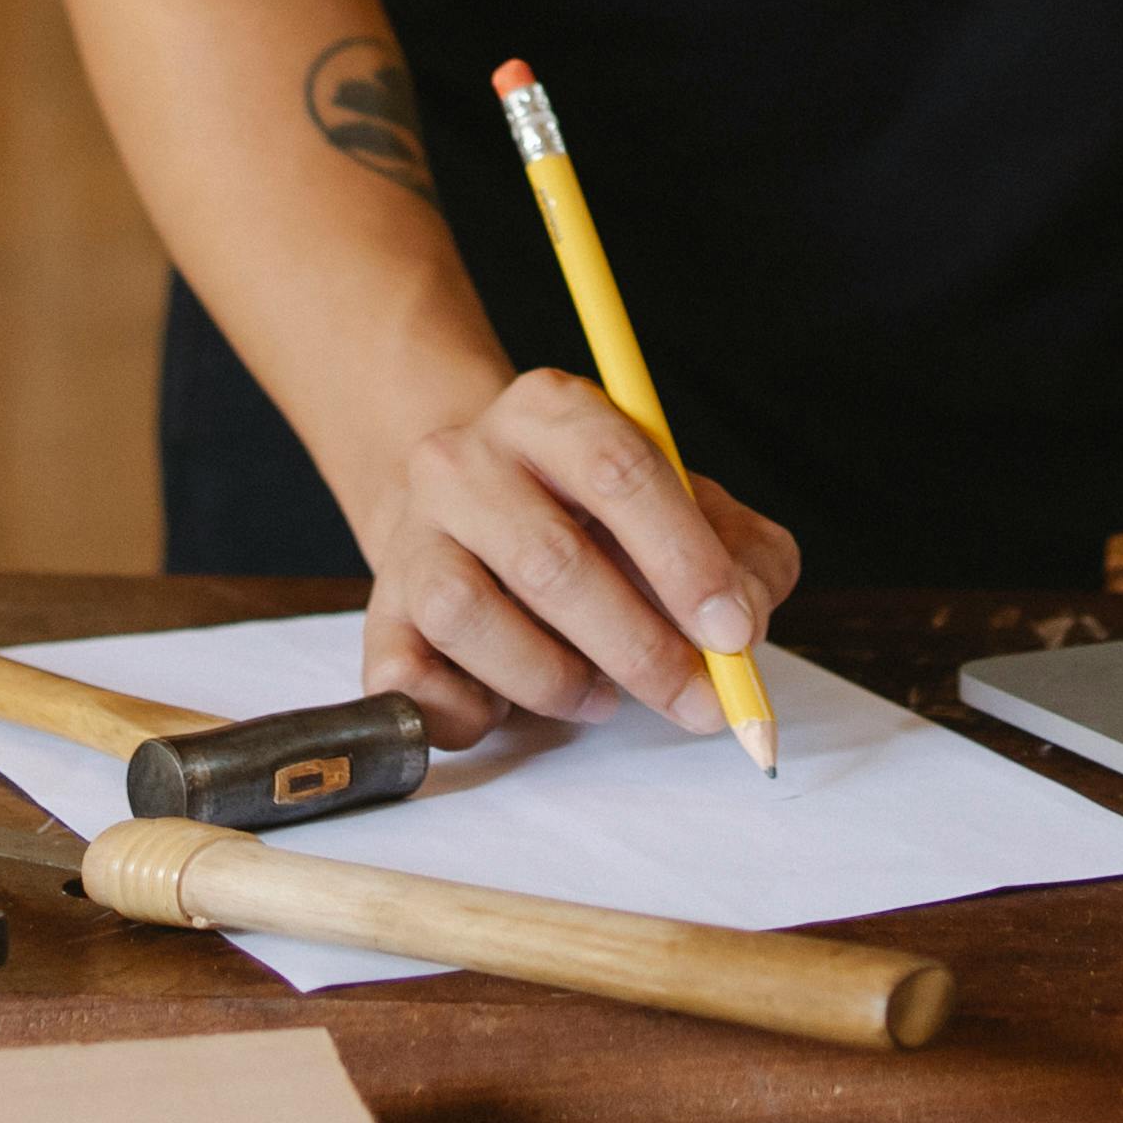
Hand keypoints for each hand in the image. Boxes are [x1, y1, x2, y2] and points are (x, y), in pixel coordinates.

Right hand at [355, 368, 802, 747]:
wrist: (475, 516)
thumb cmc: (602, 520)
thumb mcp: (689, 508)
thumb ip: (743, 555)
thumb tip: (743, 622)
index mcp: (550, 410)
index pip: (619, 468)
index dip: (684, 558)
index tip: (733, 632)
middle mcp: (465, 461)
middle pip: (550, 557)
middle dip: (640, 647)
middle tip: (696, 700)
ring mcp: (411, 538)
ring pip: (468, 615)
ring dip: (553, 678)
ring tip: (600, 695)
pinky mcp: (379, 616)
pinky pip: (406, 681)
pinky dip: (469, 712)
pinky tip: (510, 707)